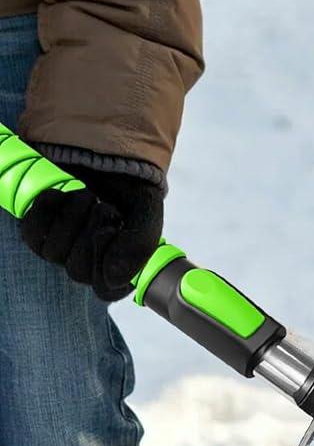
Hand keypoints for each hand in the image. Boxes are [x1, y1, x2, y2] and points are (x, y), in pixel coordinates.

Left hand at [19, 165, 163, 301]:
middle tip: (105, 206)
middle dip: (92, 232)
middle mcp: (88, 265)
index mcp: (119, 270)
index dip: (108, 260)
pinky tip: (61, 194)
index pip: (107, 290)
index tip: (115, 230)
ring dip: (72, 216)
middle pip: (78, 272)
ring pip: (55, 253)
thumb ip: (140, 247)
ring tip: (87, 194)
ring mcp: (61, 250)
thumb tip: (113, 278)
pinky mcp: (38, 231)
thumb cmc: (129, 188)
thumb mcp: (146, 213)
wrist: (105, 156)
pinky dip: (47, 209)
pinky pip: (33, 234)